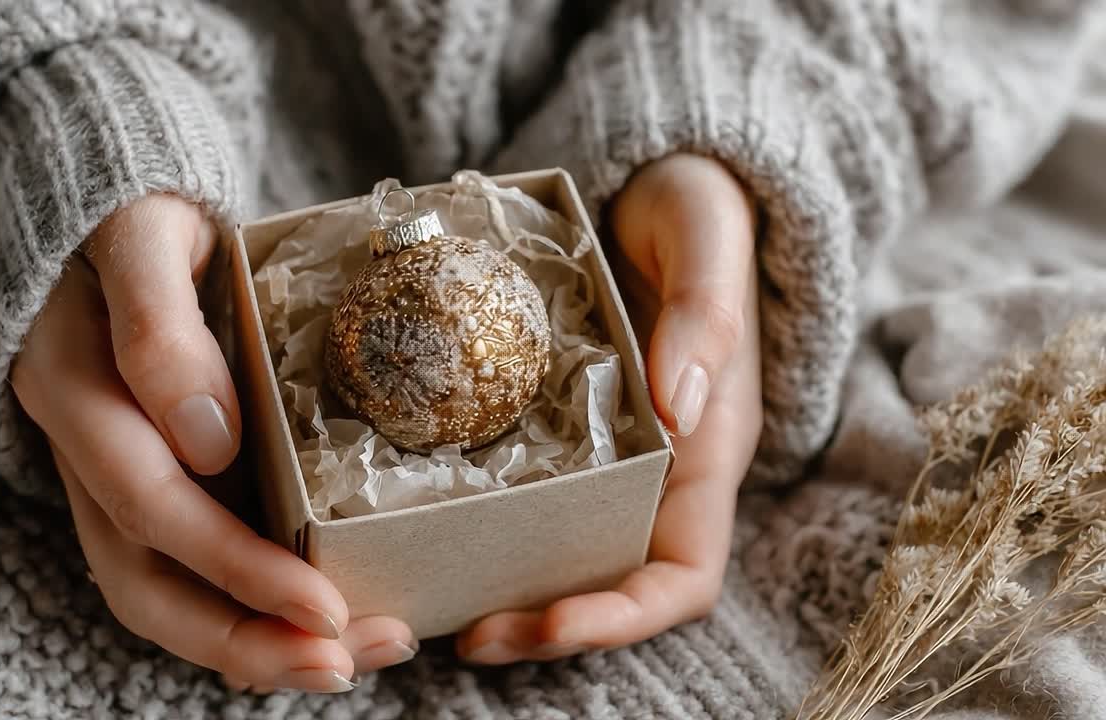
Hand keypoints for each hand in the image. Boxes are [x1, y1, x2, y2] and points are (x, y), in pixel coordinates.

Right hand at [12, 195, 416, 691]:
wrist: (105, 216)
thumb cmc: (134, 217)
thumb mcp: (144, 238)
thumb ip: (160, 327)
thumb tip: (208, 439)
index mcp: (75, 394)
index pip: (152, 507)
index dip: (235, 568)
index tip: (324, 607)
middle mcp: (85, 455)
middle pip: (147, 585)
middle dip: (245, 641)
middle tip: (346, 661)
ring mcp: (112, 478)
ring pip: (162, 595)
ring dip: (250, 646)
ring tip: (349, 660)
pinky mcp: (148, 485)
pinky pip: (182, 571)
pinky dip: (244, 613)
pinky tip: (313, 629)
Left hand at [456, 155, 762, 662]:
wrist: (656, 188)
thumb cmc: (694, 210)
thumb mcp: (704, 239)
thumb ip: (705, 313)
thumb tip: (683, 404)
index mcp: (706, 450)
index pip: (683, 571)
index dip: (626, 614)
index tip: (553, 621)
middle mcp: (658, 470)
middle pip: (611, 582)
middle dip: (547, 625)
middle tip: (467, 636)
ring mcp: (606, 454)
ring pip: (563, 555)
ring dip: (506, 593)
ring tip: (437, 608)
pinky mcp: (558, 429)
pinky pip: (525, 498)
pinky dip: (483, 531)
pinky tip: (421, 529)